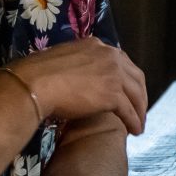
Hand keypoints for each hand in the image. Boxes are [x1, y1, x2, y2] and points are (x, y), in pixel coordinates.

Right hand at [5, 38, 147, 134]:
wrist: (35, 84)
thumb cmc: (39, 74)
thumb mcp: (62, 61)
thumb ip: (77, 65)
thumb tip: (78, 78)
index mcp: (97, 45)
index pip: (121, 62)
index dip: (127, 79)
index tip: (127, 91)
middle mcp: (110, 55)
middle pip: (135, 77)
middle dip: (139, 95)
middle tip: (139, 110)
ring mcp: (114, 74)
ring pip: (136, 94)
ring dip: (140, 111)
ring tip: (139, 124)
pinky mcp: (113, 94)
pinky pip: (129, 110)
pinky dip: (134, 121)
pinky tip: (134, 130)